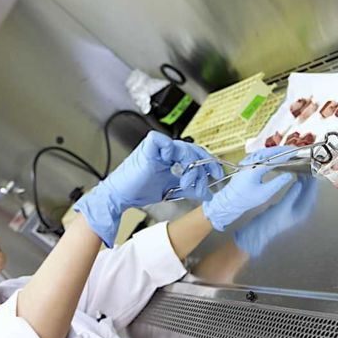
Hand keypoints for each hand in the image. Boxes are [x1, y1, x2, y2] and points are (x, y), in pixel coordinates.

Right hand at [74, 131, 221, 245]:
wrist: (120, 196)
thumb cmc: (138, 191)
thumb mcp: (170, 189)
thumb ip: (186, 187)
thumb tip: (205, 192)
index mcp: (170, 157)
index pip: (194, 154)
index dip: (207, 163)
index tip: (217, 174)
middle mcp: (164, 150)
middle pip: (192, 149)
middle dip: (204, 164)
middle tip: (211, 177)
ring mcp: (156, 148)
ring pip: (183, 147)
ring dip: (190, 166)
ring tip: (187, 183)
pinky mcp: (146, 148)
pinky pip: (162, 141)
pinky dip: (171, 150)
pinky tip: (173, 165)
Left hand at [202, 147, 295, 231]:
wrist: (229, 201)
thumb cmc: (245, 199)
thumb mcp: (264, 193)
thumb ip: (278, 183)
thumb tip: (289, 175)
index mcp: (254, 168)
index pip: (273, 158)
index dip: (285, 155)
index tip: (294, 153)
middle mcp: (249, 162)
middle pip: (268, 152)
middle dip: (280, 150)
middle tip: (292, 150)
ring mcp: (246, 162)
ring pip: (262, 152)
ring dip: (274, 151)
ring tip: (285, 152)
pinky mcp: (245, 164)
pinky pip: (258, 155)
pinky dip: (267, 154)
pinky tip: (273, 156)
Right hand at [234, 175, 317, 256]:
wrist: (258, 231)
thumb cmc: (270, 221)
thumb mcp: (281, 207)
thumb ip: (291, 195)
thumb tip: (300, 182)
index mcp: (302, 213)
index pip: (311, 195)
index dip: (313, 183)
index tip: (313, 171)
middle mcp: (301, 212)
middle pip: (309, 194)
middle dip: (309, 182)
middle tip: (308, 168)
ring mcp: (294, 210)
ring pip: (303, 193)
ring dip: (304, 183)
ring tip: (302, 171)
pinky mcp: (288, 207)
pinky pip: (296, 194)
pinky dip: (297, 186)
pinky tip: (295, 179)